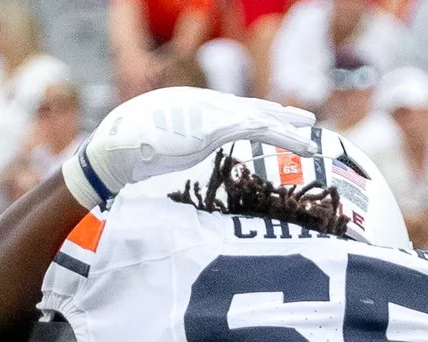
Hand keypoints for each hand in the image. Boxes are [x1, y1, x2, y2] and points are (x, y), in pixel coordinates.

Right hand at [63, 87, 315, 210]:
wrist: (117, 148)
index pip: (233, 110)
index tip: (278, 122)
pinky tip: (294, 141)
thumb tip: (180, 147)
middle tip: (307, 120)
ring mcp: (208, 112)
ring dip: (286, 127)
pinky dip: (277, 133)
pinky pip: (253, 128)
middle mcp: (204, 103)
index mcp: (193, 107)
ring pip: (257, 117)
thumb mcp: (162, 142)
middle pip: (250, 107)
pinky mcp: (212, 126)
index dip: (258, 115)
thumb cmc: (132, 152)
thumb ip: (180, 140)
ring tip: (310, 135)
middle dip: (280, 114)